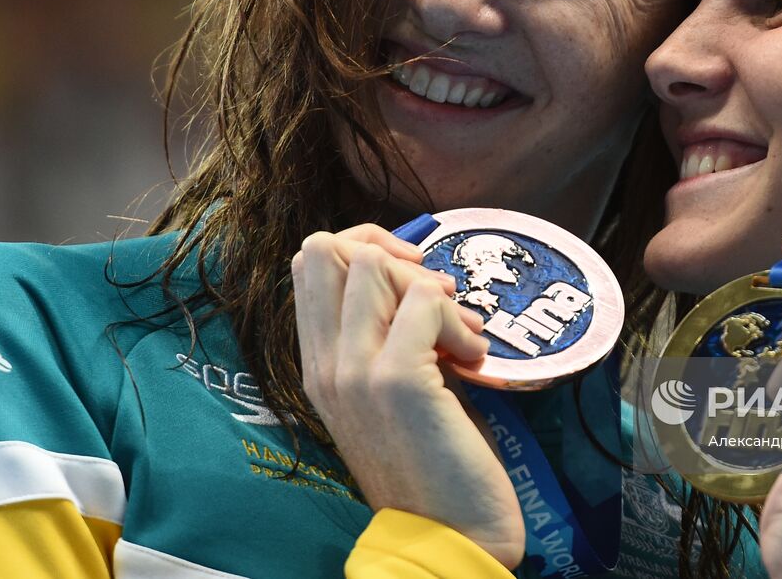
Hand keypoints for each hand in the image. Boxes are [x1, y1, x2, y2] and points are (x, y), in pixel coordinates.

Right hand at [292, 224, 524, 567]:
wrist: (449, 534)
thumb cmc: (432, 461)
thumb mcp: (391, 390)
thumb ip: (387, 336)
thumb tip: (422, 279)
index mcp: (317, 366)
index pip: (309, 262)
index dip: (364, 247)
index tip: (414, 280)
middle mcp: (324, 364)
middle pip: (326, 248)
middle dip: (394, 255)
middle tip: (439, 300)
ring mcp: (354, 371)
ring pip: (372, 264)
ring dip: (432, 288)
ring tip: (461, 335)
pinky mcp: (396, 380)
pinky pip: (425, 300)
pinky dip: (459, 320)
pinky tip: (473, 359)